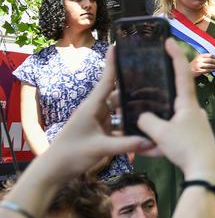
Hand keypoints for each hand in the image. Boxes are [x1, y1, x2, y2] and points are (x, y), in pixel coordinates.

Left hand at [43, 49, 154, 176]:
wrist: (54, 171)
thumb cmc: (72, 154)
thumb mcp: (100, 148)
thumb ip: (127, 144)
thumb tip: (152, 141)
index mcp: (92, 106)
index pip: (106, 81)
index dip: (112, 64)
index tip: (118, 46)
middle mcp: (96, 110)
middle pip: (118, 94)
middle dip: (134, 87)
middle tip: (156, 81)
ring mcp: (99, 121)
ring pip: (120, 109)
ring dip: (134, 107)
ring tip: (156, 102)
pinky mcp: (101, 132)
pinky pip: (120, 124)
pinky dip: (131, 123)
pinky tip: (145, 124)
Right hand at [136, 39, 214, 185]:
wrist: (207, 172)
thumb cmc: (186, 149)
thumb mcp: (160, 133)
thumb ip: (147, 121)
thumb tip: (141, 117)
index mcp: (188, 104)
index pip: (181, 73)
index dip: (175, 56)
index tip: (168, 41)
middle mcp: (194, 111)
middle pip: (174, 97)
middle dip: (159, 97)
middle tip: (145, 93)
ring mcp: (196, 126)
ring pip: (171, 119)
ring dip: (157, 127)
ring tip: (145, 137)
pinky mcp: (195, 140)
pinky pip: (174, 135)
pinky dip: (162, 141)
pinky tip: (154, 152)